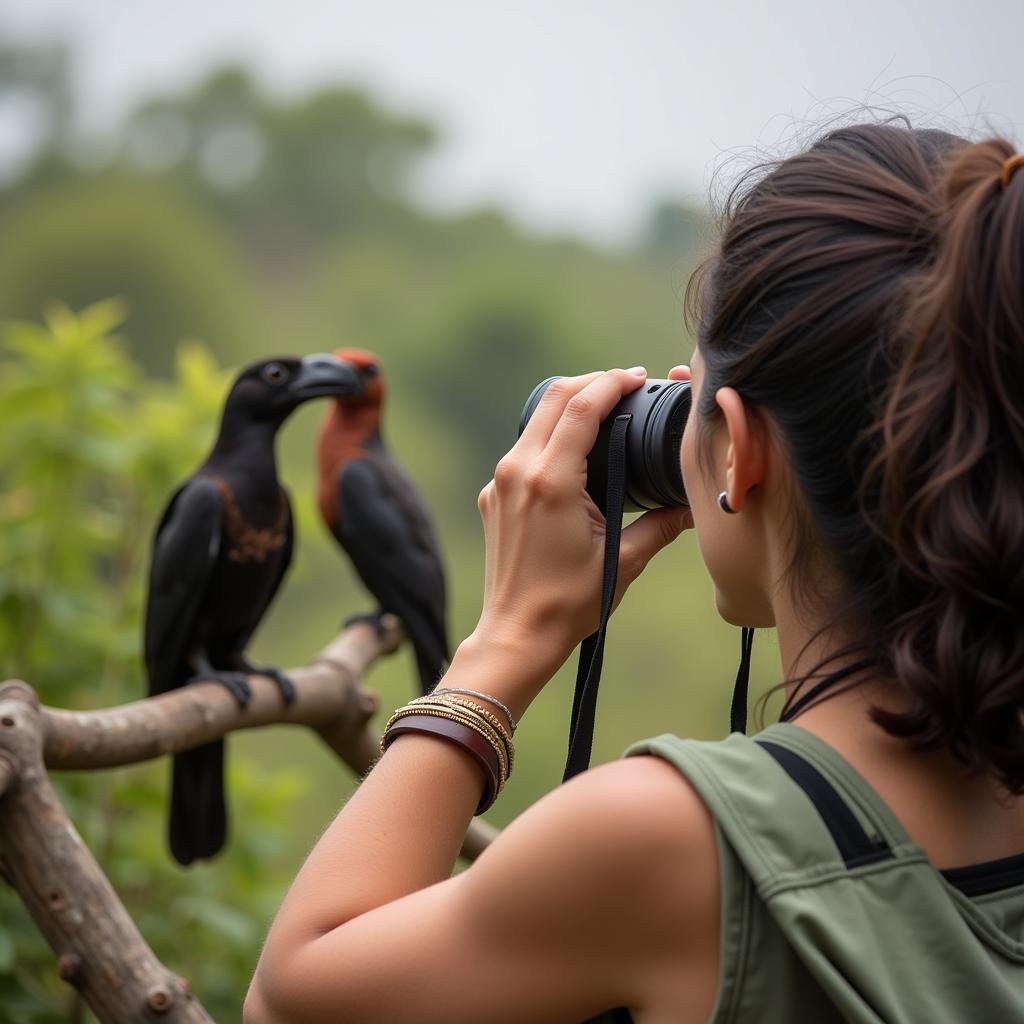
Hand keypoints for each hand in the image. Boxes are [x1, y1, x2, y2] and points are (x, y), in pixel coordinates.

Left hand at [468, 367, 693, 689]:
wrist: (517, 633)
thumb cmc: (569, 603)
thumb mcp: (624, 561)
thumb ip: (661, 525)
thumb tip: (692, 507)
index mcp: (551, 482)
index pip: (580, 408)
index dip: (610, 384)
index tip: (635, 378)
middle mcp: (518, 472)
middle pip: (554, 399)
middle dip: (590, 383)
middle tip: (623, 385)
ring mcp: (499, 483)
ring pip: (534, 422)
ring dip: (568, 407)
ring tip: (603, 412)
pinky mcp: (492, 496)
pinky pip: (522, 451)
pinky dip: (549, 439)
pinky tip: (574, 455)